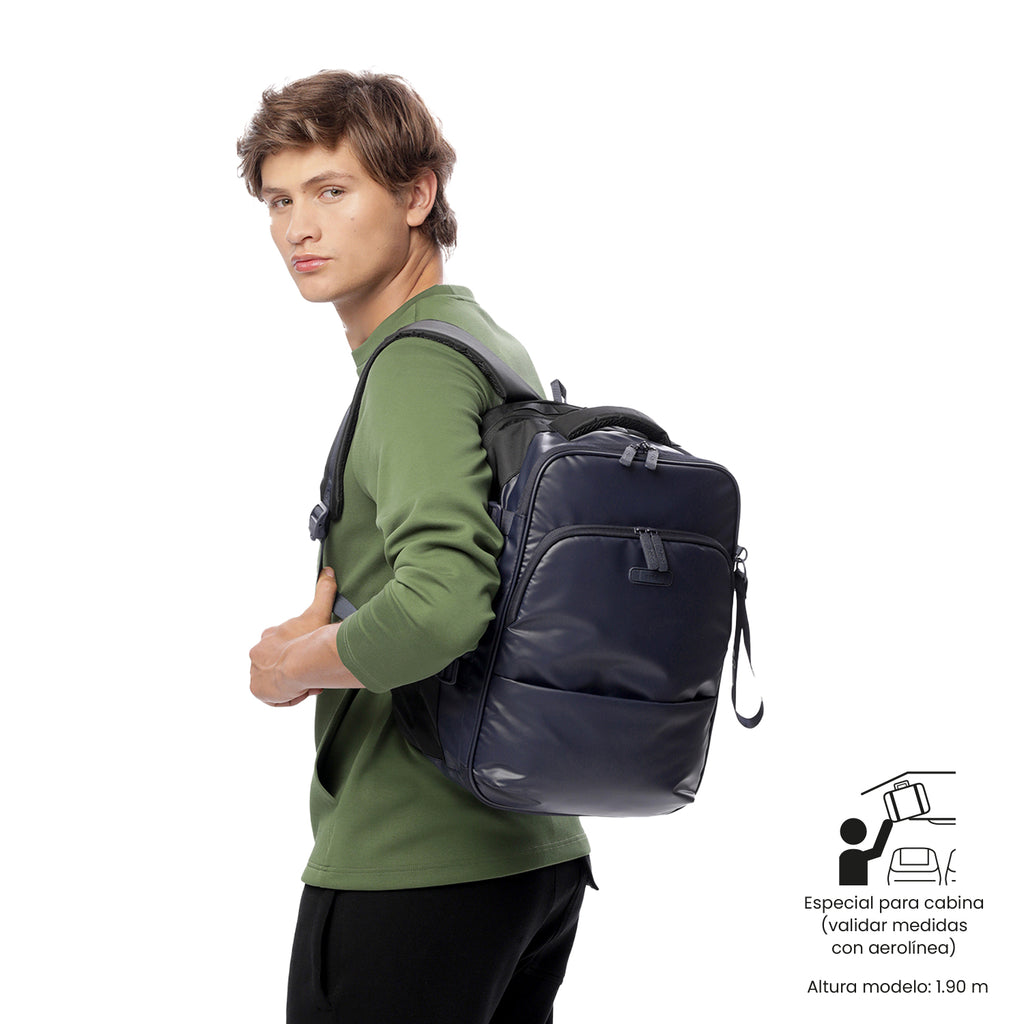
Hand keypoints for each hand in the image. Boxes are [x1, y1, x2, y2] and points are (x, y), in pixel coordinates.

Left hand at [250, 568, 338, 705]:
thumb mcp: (318, 612)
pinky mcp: (257, 689)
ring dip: (293, 684)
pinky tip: (302, 691)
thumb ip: (323, 590)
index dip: (300, 652)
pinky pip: (274, 697)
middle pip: (279, 665)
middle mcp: (258, 653)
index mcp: (270, 636)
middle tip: (313, 673)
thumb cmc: (309, 639)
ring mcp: (256, 672)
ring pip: (277, 681)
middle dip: (296, 670)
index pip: (284, 646)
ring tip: (309, 682)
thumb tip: (329, 571)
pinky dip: (288, 696)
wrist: (299, 663)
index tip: (312, 657)